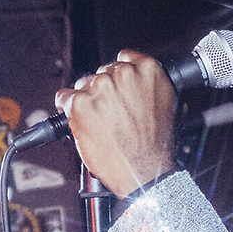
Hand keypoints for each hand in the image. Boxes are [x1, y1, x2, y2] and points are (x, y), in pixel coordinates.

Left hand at [54, 51, 176, 195]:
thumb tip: (136, 78)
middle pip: (102, 73)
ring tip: (99, 123)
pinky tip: (79, 122)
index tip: (116, 89)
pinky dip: (67, 109)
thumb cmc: (156, 146)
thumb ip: (149, 86)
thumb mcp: (169, 106)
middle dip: (103, 92)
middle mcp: (124, 74)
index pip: (124, 59)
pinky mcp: (79, 103)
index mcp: (148, 71)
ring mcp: (100, 87)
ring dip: (86, 100)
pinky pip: (63, 97)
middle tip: (109, 115)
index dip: (118, 77)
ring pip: (83, 84)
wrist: (144, 172)